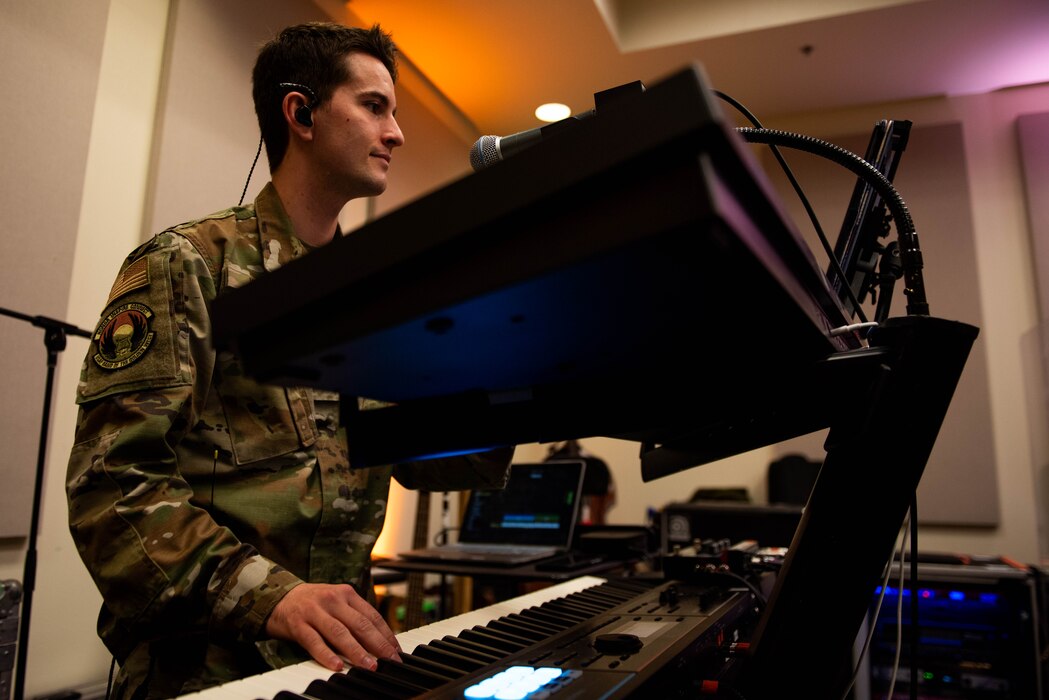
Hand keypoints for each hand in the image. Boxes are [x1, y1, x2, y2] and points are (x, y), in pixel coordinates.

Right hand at [265, 582, 401, 671]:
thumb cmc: (313, 603)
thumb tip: (379, 641)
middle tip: (390, 660)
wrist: (279, 597)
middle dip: (378, 644)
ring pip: (340, 633)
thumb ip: (355, 616)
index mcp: (346, 593)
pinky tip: (336, 665)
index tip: (396, 650)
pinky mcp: (298, 624)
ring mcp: (315, 611)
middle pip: (360, 624)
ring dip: (357, 651)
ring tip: (369, 665)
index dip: (386, 634)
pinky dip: (327, 655)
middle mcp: (333, 599)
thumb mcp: (337, 601)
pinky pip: (314, 642)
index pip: (372, 616)